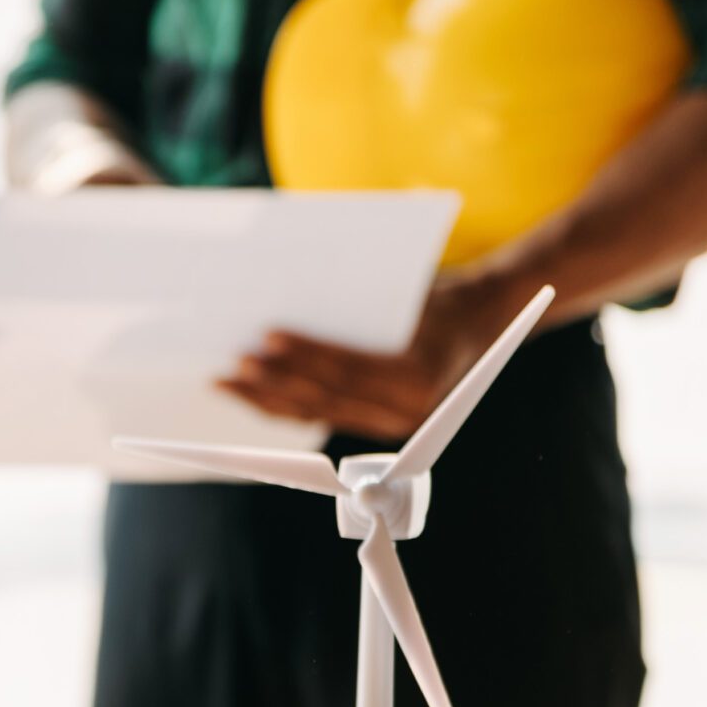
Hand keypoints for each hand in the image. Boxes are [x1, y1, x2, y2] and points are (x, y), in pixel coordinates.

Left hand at [221, 271, 538, 441]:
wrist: (478, 321)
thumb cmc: (439, 297)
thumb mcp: (409, 290)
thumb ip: (362, 299)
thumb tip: (296, 284)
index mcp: (418, 375)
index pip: (349, 368)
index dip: (307, 354)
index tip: (269, 338)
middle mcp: (406, 409)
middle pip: (327, 396)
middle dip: (275, 380)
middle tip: (234, 362)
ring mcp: (390, 422)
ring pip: (317, 412)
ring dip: (267, 397)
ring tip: (228, 380)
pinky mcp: (373, 422)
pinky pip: (320, 416)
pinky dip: (281, 405)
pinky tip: (250, 392)